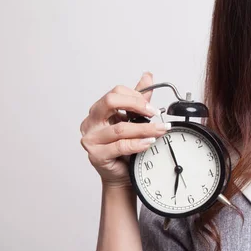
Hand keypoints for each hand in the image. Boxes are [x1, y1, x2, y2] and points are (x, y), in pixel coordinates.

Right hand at [79, 72, 170, 188]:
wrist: (120, 174)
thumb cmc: (123, 147)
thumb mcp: (132, 119)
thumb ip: (139, 100)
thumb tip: (147, 76)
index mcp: (98, 111)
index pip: (115, 93)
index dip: (136, 97)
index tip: (152, 107)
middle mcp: (91, 122)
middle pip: (110, 102)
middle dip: (137, 106)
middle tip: (155, 114)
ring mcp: (91, 139)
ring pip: (120, 128)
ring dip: (144, 129)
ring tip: (159, 130)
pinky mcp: (96, 155)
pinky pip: (120, 146)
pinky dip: (137, 143)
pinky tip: (148, 142)